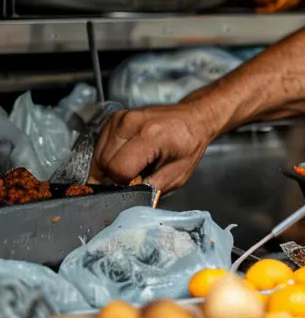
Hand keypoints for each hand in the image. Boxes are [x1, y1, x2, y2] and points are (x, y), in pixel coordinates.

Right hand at [92, 104, 219, 192]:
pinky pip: (99, 146)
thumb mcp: (178, 174)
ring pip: (97, 156)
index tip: (138, 182)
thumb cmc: (189, 143)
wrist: (193, 118)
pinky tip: (127, 155)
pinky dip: (109, 156)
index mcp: (150, 136)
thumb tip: (128, 200)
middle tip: (137, 174)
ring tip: (133, 163)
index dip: (126, 183)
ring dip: (110, 167)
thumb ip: (151, 188)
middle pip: (104, 164)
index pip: (118, 169)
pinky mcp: (114, 118)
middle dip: (116, 177)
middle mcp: (131, 123)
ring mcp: (120, 118)